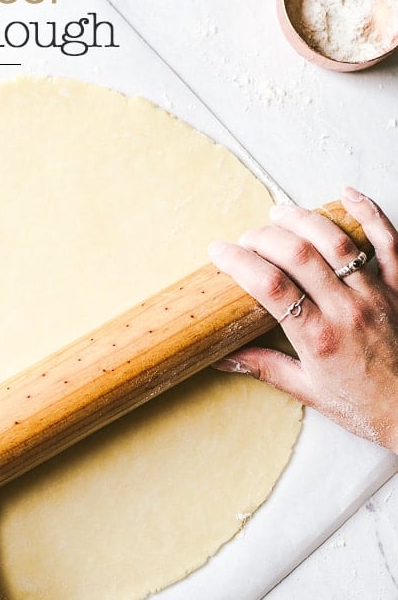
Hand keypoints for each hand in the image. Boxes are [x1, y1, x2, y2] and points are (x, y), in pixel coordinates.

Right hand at [208, 187, 397, 451]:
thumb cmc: (363, 405)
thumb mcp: (308, 390)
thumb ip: (264, 367)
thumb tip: (223, 358)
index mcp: (318, 338)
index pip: (270, 286)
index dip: (239, 262)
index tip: (218, 252)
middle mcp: (346, 310)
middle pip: (299, 254)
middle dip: (265, 236)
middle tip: (246, 237)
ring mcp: (375, 294)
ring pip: (337, 240)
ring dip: (303, 219)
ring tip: (278, 212)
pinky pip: (388, 241)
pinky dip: (369, 213)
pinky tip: (347, 194)